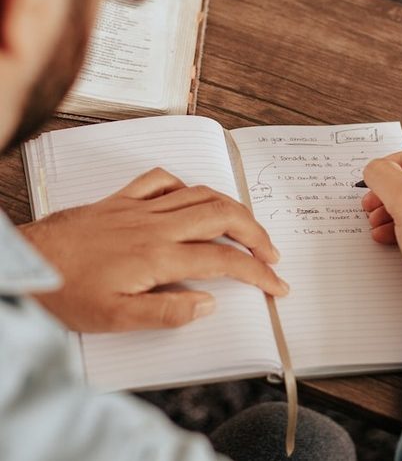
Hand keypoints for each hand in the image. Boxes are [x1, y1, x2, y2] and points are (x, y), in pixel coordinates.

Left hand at [20, 168, 287, 331]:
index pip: (224, 260)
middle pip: (222, 216)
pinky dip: (185, 186)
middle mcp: (156, 225)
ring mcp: (141, 207)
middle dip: (256, 233)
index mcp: (159, 256)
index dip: (258, 272)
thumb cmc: (68, 292)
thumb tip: (208, 303)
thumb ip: (168, 311)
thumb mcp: (117, 318)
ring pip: (200, 194)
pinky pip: (162, 179)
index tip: (277, 283)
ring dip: (231, 208)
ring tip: (246, 225)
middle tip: (272, 251)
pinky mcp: (123, 199)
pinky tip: (190, 197)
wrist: (29, 263)